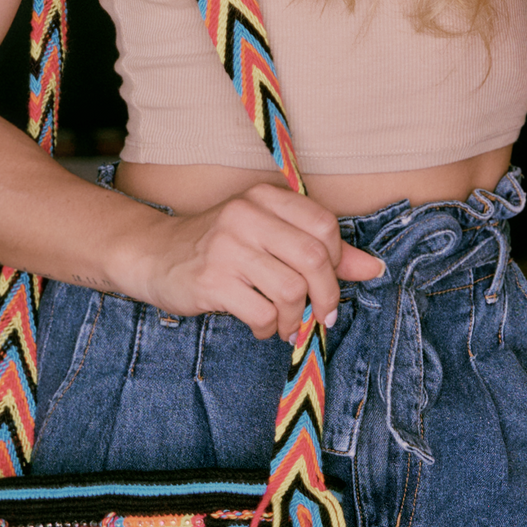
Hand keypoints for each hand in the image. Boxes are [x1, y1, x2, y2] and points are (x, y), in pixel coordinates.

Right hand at [132, 183, 384, 343]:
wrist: (153, 254)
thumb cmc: (220, 246)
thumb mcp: (268, 234)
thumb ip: (320, 249)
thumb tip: (373, 268)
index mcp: (265, 197)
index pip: (325, 226)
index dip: (338, 261)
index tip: (328, 282)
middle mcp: (246, 215)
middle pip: (315, 259)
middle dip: (326, 297)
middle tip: (320, 316)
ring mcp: (227, 248)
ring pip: (291, 291)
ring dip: (295, 319)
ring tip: (284, 324)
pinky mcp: (211, 281)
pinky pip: (262, 314)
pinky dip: (269, 329)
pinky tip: (260, 326)